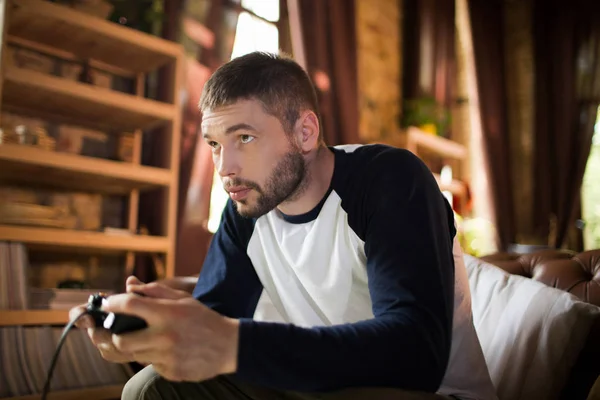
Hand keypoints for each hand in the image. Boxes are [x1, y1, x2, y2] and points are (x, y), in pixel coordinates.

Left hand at [103, 286, 239, 381]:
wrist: (229, 346)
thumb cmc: (204, 319)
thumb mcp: (183, 299)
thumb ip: (154, 291)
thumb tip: (129, 285)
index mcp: (167, 313)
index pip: (129, 305)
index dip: (112, 304)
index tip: (107, 304)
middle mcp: (164, 336)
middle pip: (120, 340)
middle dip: (114, 336)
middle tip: (116, 331)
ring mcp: (167, 357)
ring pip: (134, 355)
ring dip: (135, 347)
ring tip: (148, 339)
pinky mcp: (170, 372)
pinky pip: (151, 366)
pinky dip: (153, 358)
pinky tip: (168, 351)